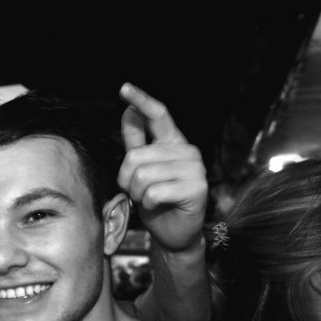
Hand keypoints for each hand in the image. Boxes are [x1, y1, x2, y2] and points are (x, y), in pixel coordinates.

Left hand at [117, 83, 207, 252]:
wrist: (174, 232)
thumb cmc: (156, 200)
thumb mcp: (141, 169)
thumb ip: (136, 142)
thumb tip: (129, 111)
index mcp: (173, 142)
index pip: (158, 114)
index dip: (141, 100)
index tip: (124, 88)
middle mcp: (187, 150)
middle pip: (136, 156)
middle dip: (127, 179)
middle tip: (138, 191)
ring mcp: (195, 168)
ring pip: (142, 175)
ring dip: (137, 193)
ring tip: (149, 199)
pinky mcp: (197, 188)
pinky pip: (154, 192)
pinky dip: (148, 204)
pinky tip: (160, 206)